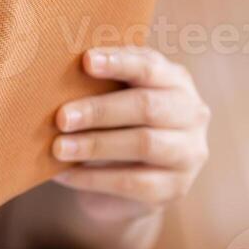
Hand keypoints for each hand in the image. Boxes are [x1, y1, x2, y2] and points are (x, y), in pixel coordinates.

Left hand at [48, 47, 209, 219]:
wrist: (129, 180)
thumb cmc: (116, 125)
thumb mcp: (113, 97)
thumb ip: (100, 83)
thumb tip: (56, 71)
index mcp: (175, 80)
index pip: (149, 66)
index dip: (119, 62)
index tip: (86, 61)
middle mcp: (191, 113)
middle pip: (147, 106)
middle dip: (100, 111)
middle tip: (62, 117)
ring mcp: (188, 152)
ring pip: (143, 144)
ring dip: (96, 145)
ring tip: (59, 148)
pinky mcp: (175, 188)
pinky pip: (132, 182)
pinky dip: (93, 178)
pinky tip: (64, 175)